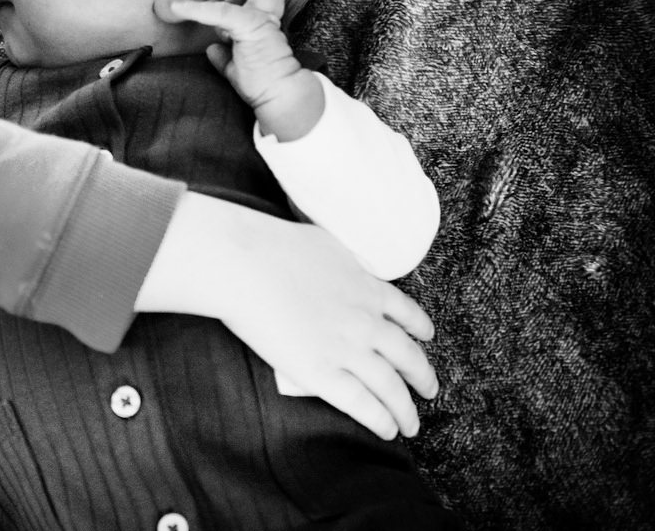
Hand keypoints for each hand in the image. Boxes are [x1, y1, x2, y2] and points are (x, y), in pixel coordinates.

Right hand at [141, 193, 437, 439]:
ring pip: (391, 386)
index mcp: (367, 287)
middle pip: (408, 356)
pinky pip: (362, 404)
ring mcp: (346, 348)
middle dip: (423, 376)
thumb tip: (345, 263)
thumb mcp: (325, 243)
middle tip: (429, 390)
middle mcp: (366, 320)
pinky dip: (380, 420)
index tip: (427, 338)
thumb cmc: (272, 246)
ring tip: (411, 424)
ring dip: (405, 409)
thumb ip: (343, 260)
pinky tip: (387, 430)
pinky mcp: (321, 372)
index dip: (420, 329)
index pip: (407, 313)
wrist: (243, 264)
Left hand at [170, 0, 321, 140]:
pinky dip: (199, 8)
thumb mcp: (235, 68)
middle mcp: (267, 17)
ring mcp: (263, 20)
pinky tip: (180, 9)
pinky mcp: (252, 27)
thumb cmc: (262, 85)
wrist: (278, 97)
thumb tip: (212, 49)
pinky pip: (221, 10)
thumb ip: (224, 56)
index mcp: (264, 24)